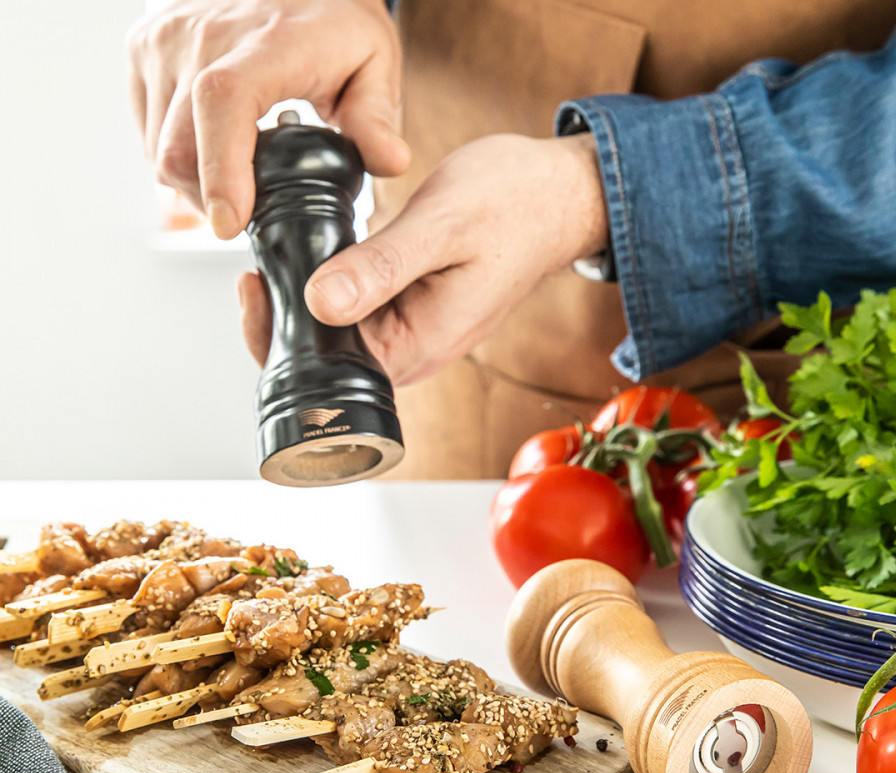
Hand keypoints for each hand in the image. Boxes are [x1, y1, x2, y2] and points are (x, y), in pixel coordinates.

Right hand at [127, 0, 409, 238]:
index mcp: (266, 43)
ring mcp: (166, 40)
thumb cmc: (333, 19)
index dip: (221, 170)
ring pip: (158, 149)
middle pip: (180, 147)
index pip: (223, 102)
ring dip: (194, 184)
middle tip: (252, 214)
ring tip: (238, 179)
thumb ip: (377, 119)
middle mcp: (203, 35)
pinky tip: (214, 151)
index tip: (230, 222)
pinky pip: (147, 131)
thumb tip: (390, 162)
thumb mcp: (374, 65)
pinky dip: (178, 157)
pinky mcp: (144, 49)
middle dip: (212, 201)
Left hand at [240, 132, 609, 384]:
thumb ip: (380, 267)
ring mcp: (412, 332)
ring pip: (338, 333)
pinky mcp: (411, 310)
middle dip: (283, 319)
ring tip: (282, 254)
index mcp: (420, 345)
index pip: (327, 369)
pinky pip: (359, 311)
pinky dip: (332, 285)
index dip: (278, 336)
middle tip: (259, 265)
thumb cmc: (515, 206)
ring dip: (305, 300)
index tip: (255, 284)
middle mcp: (413, 350)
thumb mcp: (441, 228)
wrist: (556, 195)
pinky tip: (321, 252)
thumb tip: (319, 303)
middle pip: (326, 359)